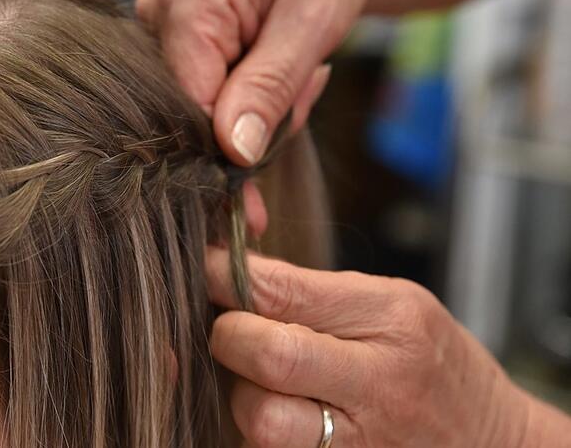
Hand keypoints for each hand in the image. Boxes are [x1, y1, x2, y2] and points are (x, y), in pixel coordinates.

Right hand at [136, 0, 387, 165]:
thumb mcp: (310, 24)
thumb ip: (269, 88)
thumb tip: (235, 153)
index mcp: (182, 0)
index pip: (191, 106)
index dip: (239, 134)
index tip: (288, 116)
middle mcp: (156, 16)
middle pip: (195, 112)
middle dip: (257, 116)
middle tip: (306, 78)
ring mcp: (162, 32)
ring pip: (206, 113)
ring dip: (262, 109)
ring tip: (298, 66)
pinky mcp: (176, 46)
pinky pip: (209, 101)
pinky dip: (252, 101)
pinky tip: (278, 69)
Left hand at [205, 247, 534, 447]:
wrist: (490, 445)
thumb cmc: (429, 363)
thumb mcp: (393, 304)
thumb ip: (312, 289)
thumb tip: (227, 269)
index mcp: (392, 323)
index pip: (282, 294)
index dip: (226, 278)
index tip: (209, 271)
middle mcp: (379, 387)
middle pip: (267, 357)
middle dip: (229, 336)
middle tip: (234, 330)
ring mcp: (360, 445)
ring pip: (258, 420)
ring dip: (243, 393)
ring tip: (263, 381)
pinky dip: (259, 431)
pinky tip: (278, 411)